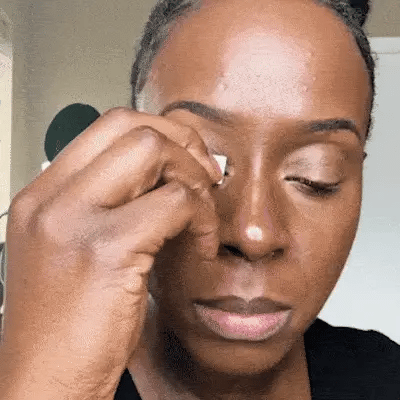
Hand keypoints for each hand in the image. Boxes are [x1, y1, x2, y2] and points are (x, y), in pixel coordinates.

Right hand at [0, 107, 221, 398]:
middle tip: (205, 177)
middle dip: (183, 144)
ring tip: (202, 215)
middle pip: (131, 126)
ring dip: (194, 179)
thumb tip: (160, 176)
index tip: (186, 162)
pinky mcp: (105, 249)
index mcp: (43, 196)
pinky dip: (202, 218)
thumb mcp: (77, 251)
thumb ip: (110, 205)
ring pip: (154, 151)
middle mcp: (51, 200)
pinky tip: (202, 246)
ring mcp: (73, 220)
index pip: (108, 126)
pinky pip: (175, 202)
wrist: (45, 383)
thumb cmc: (67, 324)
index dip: (159, 133)